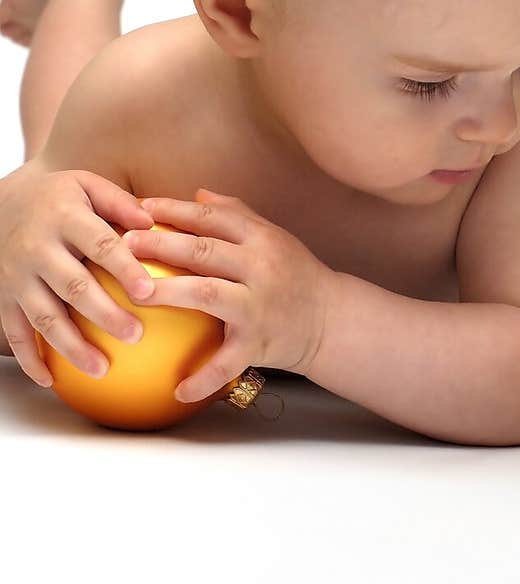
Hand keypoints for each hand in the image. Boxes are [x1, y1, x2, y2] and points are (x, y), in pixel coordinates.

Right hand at [0, 163, 156, 386]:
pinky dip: (29, 359)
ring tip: (102, 369)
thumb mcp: (85, 185)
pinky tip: (51, 381)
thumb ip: (118, 202)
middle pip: (73, 286)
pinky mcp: (2, 296)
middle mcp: (38, 248)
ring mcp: (16, 275)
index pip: (100, 244)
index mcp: (65, 217)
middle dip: (104, 314)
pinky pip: (14, 332)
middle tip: (135, 336)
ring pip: (44, 317)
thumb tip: (152, 224)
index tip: (148, 292)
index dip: (124, 268)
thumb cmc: (57, 198)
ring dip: (72, 346)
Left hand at [120, 188, 334, 402]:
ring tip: (135, 294)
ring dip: (169, 292)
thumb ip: (236, 215)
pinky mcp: (259, 342)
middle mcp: (260, 268)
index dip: (175, 210)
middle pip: (203, 251)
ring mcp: (258, 305)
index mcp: (260, 239)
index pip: (212, 218)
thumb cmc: (294, 274)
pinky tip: (176, 389)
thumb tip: (197, 194)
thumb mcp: (273, 238)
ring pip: (208, 294)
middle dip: (161, 244)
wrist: (331, 320)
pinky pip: (226, 361)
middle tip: (123, 244)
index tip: (140, 208)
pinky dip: (202, 378)